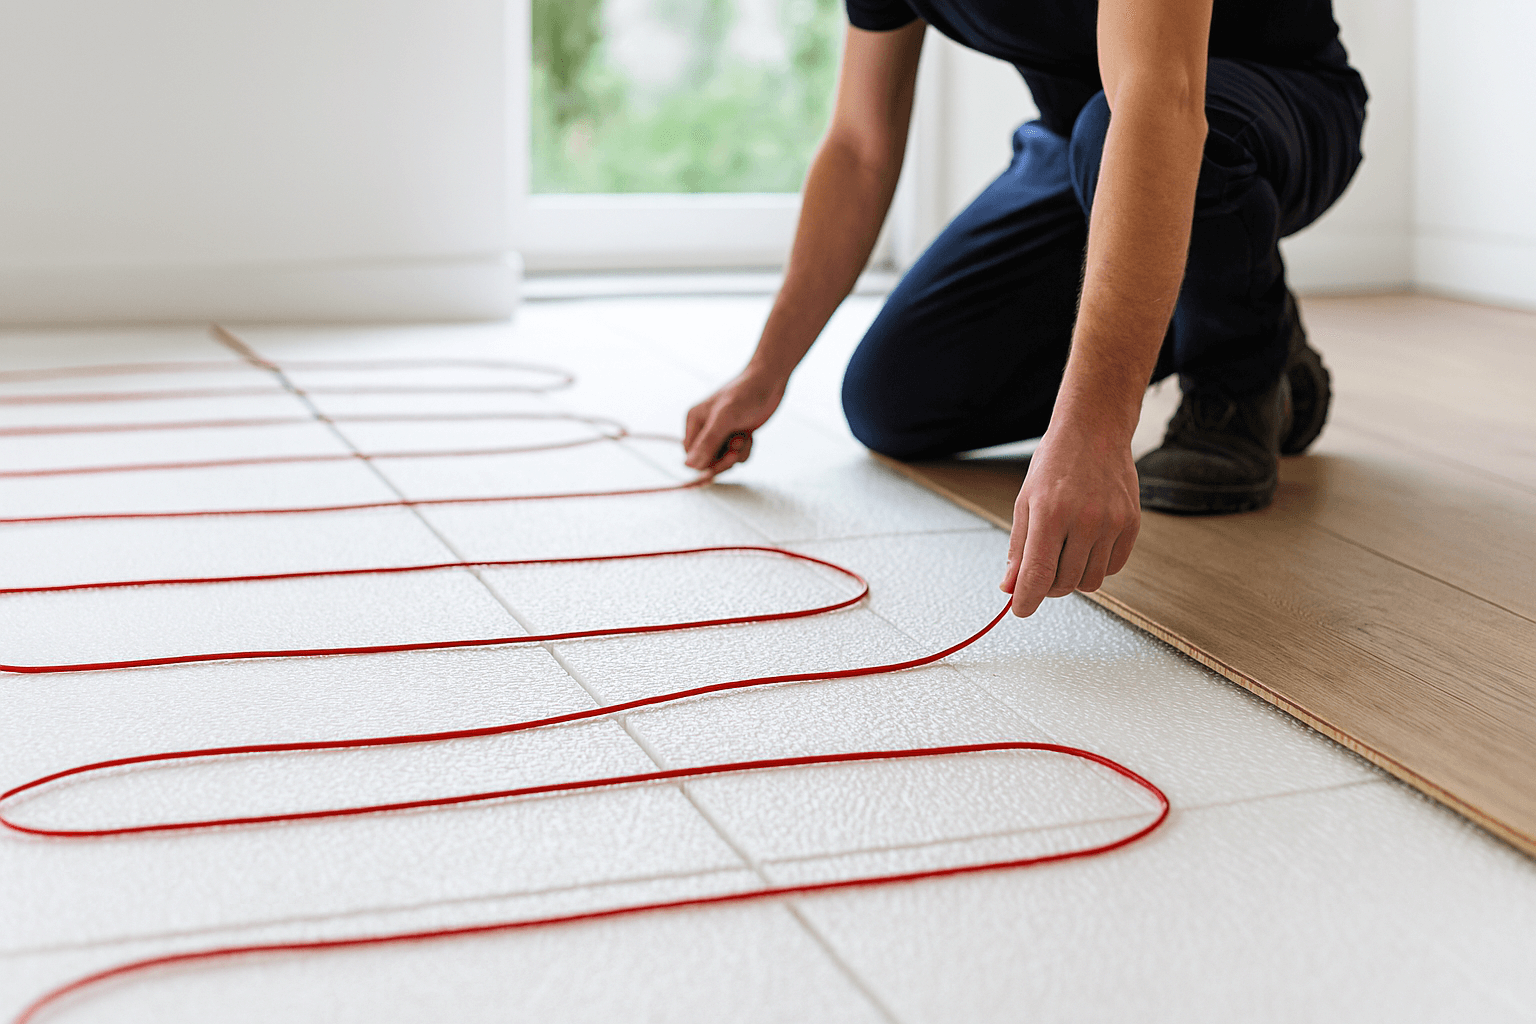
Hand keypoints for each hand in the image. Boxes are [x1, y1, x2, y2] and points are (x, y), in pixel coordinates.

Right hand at [683, 369, 786, 471]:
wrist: (770, 380)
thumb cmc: (745, 394)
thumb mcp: (725, 418)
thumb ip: (707, 442)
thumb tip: (689, 465)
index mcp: (695, 422)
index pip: (691, 457)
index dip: (707, 463)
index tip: (725, 458)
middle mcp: (705, 428)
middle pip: (708, 462)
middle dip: (724, 458)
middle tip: (737, 448)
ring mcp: (722, 432)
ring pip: (724, 460)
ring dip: (737, 453)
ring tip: (744, 436)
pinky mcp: (736, 435)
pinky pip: (737, 456)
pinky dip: (745, 450)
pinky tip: (750, 436)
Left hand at [999, 422, 1140, 616]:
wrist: (1094, 433)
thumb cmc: (1054, 465)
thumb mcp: (1025, 502)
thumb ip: (1018, 548)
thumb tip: (1011, 587)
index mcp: (1051, 513)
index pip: (1038, 574)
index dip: (1027, 599)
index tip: (1021, 610)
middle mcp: (1085, 520)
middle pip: (1064, 583)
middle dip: (1048, 586)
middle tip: (1043, 571)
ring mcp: (1112, 523)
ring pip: (1091, 581)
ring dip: (1074, 578)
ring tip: (1066, 553)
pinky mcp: (1131, 524)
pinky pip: (1113, 568)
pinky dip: (1097, 566)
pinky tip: (1087, 546)